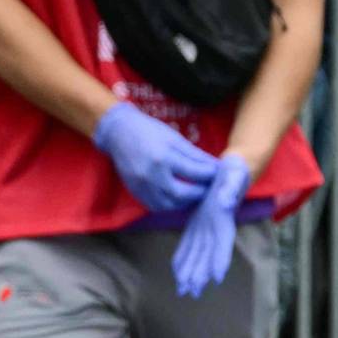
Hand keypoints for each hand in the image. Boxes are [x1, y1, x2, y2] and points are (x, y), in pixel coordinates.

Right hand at [93, 101, 216, 211]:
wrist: (119, 133)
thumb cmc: (149, 131)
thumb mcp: (175, 138)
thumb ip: (195, 155)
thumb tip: (216, 166)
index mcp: (164, 157)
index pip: (195, 172)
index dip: (210, 175)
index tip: (219, 175)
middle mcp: (151, 175)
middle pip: (183, 194)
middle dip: (200, 193)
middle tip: (210, 189)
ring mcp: (142, 186)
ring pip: (170, 204)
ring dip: (186, 202)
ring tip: (195, 194)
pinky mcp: (136, 192)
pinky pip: (156, 206)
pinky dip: (170, 205)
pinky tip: (178, 198)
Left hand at [171, 154, 249, 298]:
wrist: (230, 169)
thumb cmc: (235, 172)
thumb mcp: (234, 175)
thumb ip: (231, 188)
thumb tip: (225, 202)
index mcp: (224, 219)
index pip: (223, 243)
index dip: (220, 260)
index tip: (217, 278)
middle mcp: (216, 229)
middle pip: (208, 255)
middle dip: (201, 274)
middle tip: (193, 292)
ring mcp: (206, 229)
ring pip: (198, 254)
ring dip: (192, 272)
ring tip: (183, 290)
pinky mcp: (197, 226)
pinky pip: (189, 245)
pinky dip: (183, 259)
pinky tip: (177, 273)